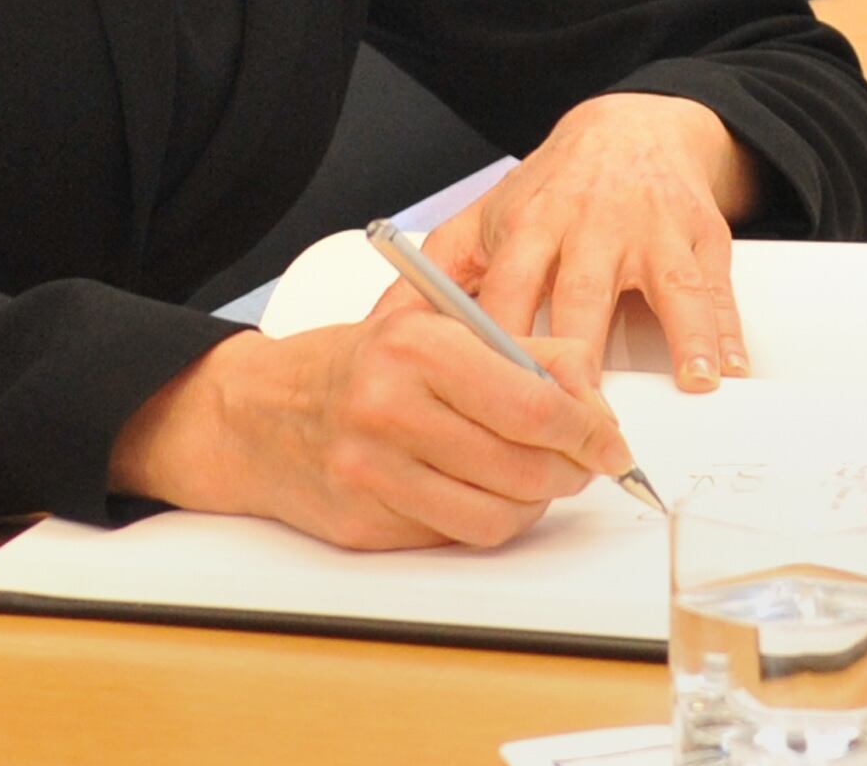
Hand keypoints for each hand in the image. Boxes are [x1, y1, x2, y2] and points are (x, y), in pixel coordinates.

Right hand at [109, 315, 630, 548]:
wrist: (255, 412)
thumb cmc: (357, 365)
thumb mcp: (436, 328)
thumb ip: (525, 353)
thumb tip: (595, 401)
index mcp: (416, 346)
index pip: (534, 406)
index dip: (590, 432)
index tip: (611, 441)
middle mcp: (389, 408)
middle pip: (524, 468)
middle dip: (569, 471)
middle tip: (581, 462)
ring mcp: (372, 473)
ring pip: (497, 517)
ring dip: (532, 504)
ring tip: (531, 479)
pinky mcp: (363, 523)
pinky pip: (455, 537)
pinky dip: (483, 520)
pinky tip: (477, 492)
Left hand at [387, 93, 755, 390]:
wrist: (628, 128)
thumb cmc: (550, 191)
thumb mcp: (487, 218)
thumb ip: (437, 274)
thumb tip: (379, 331)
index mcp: (528, 226)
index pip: (507, 294)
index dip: (500, 350)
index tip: (493, 404)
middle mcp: (591, 225)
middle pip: (583, 295)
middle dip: (582, 357)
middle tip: (582, 422)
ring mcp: (650, 229)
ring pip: (665, 284)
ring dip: (681, 334)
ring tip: (691, 384)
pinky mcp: (699, 234)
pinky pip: (715, 286)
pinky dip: (724, 330)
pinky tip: (728, 370)